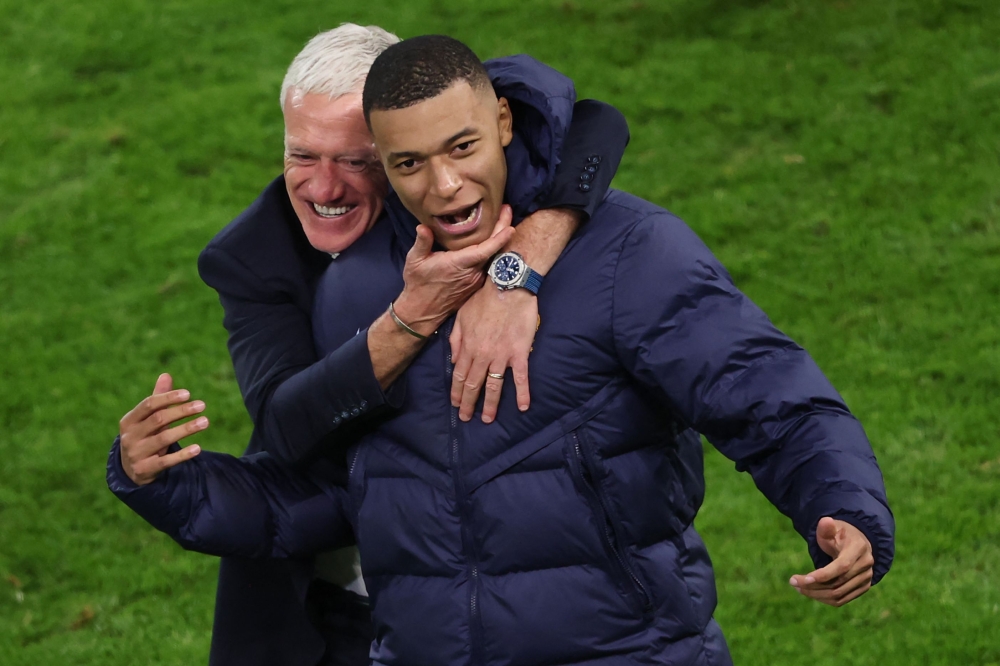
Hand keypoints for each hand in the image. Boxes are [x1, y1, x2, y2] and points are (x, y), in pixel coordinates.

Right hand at [118, 373, 205, 484]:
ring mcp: (136, 454)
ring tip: (205, 421)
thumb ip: (158, 399)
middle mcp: (130, 436)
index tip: (188, 393)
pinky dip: (182, 455)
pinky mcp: (145, 470)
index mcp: (129, 420)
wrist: (130, 470)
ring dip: (186, 429)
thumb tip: (166, 375)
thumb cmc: (143, 436)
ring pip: (163, 439)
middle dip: (181, 411)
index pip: (148, 404)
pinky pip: (166, 461)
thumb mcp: (147, 419)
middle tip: (202, 405)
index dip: (168, 398)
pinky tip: (198, 448)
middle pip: (158, 420)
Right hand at [392, 205, 513, 335]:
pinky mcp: (475, 284)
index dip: (499, 239)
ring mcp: (475, 279)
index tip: (510, 227)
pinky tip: (493, 238)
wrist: (423, 311)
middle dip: (502, 228)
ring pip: (491, 257)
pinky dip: (491, 251)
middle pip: (492, 249)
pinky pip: (487, 265)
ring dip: (497, 239)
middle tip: (507, 210)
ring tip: (502, 219)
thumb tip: (423, 226)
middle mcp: (472, 273)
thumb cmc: (418, 284)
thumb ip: (422, 242)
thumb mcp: (415, 260)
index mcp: (459, 264)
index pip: (484, 250)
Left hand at [450, 287, 536, 422]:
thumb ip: (456, 339)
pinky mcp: (519, 352)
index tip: (455, 404)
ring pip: (494, 385)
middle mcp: (483, 354)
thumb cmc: (484, 298)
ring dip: (491, 404)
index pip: (459, 374)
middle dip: (468, 402)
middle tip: (466, 417)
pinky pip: (520, 377)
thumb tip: (453, 360)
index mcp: (468, 346)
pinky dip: (522, 393)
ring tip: (488, 419)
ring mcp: (501, 355)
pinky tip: (522, 407)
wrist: (508, 286)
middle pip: (474, 384)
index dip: (456, 391)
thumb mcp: (461, 316)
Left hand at [789, 517, 874, 606]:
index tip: (803, 579)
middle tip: (793, 583)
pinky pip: (842, 599)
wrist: (857, 542)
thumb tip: (825, 521)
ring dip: (816, 594)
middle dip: (813, 586)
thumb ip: (826, 527)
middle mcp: (866, 566)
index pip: (842, 567)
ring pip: (839, 594)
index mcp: (859, 549)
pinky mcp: (862, 588)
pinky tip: (810, 592)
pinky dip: (824, 598)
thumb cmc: (839, 534)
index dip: (823, 575)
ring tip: (798, 588)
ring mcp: (866, 579)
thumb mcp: (831, 528)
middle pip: (838, 584)